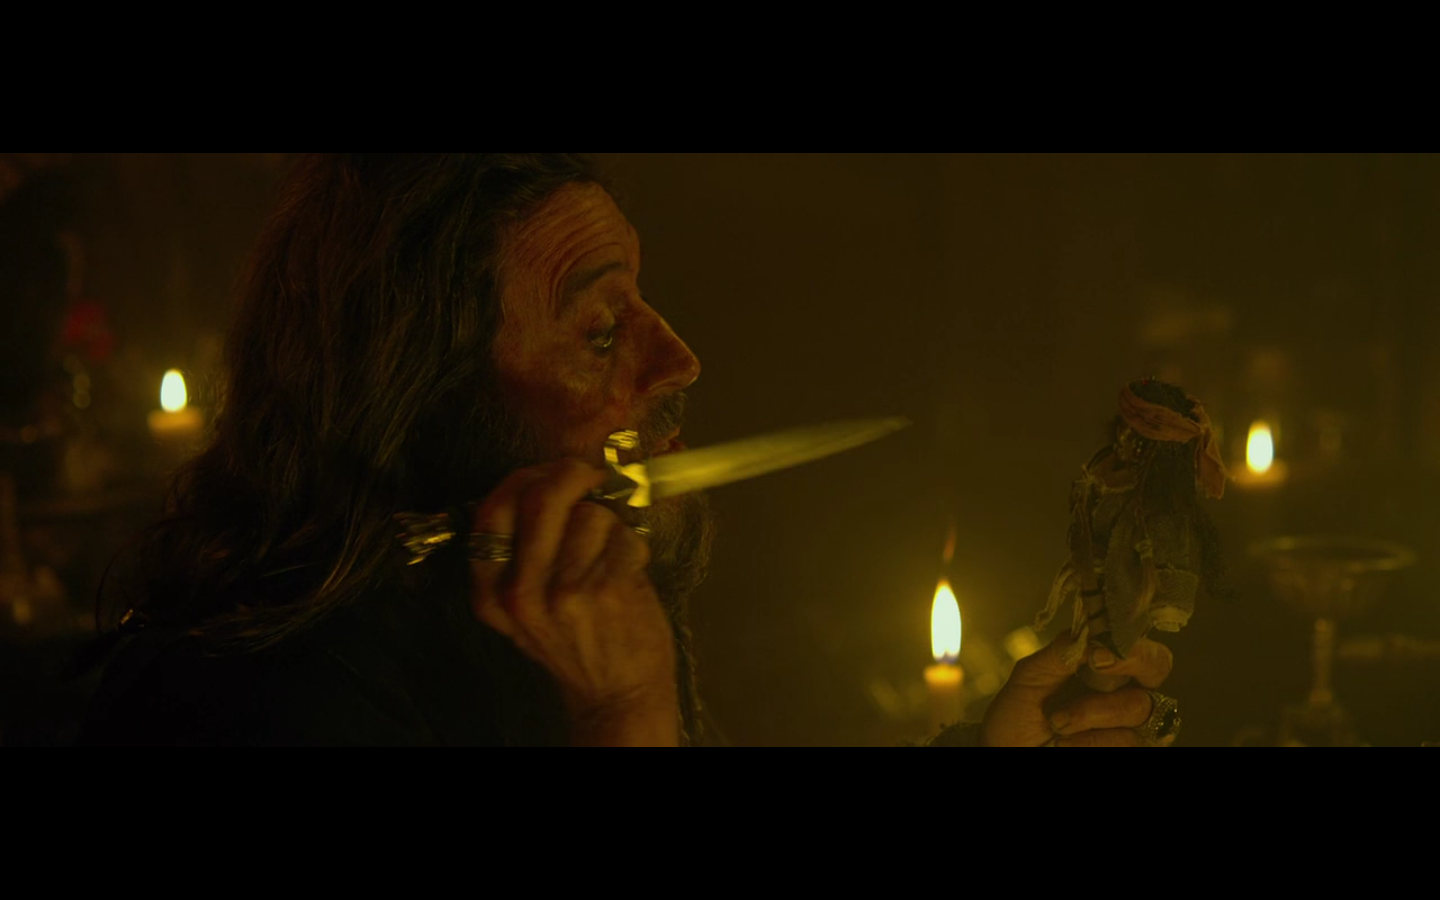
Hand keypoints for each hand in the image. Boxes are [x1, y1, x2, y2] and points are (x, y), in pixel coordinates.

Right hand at [469, 459, 679, 746]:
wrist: (615, 696)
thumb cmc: (578, 641)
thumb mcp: (528, 606)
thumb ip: (527, 549)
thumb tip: (554, 476)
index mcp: (492, 593)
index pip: (492, 512)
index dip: (524, 480)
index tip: (548, 475)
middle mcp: (521, 593)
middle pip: (540, 498)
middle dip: (573, 475)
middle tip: (591, 477)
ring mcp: (564, 592)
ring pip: (591, 514)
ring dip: (612, 523)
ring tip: (612, 555)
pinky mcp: (606, 591)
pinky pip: (624, 535)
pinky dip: (635, 544)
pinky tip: (631, 570)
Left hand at [982, 631, 1173, 746]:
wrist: (1009, 748)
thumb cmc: (1020, 711)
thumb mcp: (1032, 674)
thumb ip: (1062, 651)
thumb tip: (1093, 636)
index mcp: (1106, 664)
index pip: (1141, 646)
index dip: (1132, 647)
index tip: (1097, 656)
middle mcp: (1125, 690)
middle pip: (1157, 669)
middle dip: (1130, 665)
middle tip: (1094, 669)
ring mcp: (1130, 724)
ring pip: (1138, 708)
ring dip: (1091, 712)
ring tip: (1057, 720)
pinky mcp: (1124, 748)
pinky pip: (1125, 740)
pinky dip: (1089, 740)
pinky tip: (1064, 742)